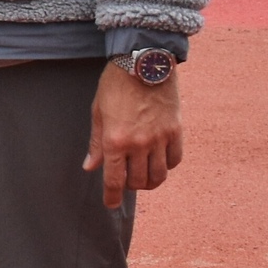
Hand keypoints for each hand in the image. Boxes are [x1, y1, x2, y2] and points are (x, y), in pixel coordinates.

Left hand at [85, 64, 182, 209]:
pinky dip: (167, 166)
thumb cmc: (115, 86)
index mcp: (115, 141)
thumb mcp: (98, 113)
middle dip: (130, 186)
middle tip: (126, 181)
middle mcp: (139, 144)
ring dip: (150, 181)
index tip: (111, 204)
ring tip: (143, 176)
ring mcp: (160, 139)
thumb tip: (90, 166)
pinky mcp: (176, 131)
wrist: (143, 64)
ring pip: (159, 175)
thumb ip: (96, 143)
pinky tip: (159, 161)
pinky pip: (175, 160)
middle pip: (138, 181)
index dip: (112, 196)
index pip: (114, 180)